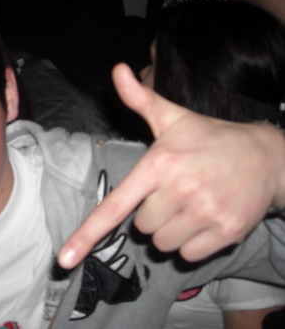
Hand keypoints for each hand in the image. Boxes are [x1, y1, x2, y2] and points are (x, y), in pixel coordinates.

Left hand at [57, 63, 284, 268]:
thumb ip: (140, 99)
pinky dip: (191, 243)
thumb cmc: (209, 137)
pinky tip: (204, 218)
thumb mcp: (173, 117)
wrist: (266, 157)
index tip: (65, 259)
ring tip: (188, 203)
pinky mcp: (225, 233)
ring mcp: (205, 214)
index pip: (115, 205)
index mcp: (159, 164)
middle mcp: (180, 191)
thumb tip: (117, 69)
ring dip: (170, 230)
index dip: (87, 234)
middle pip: (141, 226)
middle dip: (151, 212)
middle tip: (172, 191)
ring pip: (162, 243)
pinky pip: (188, 254)